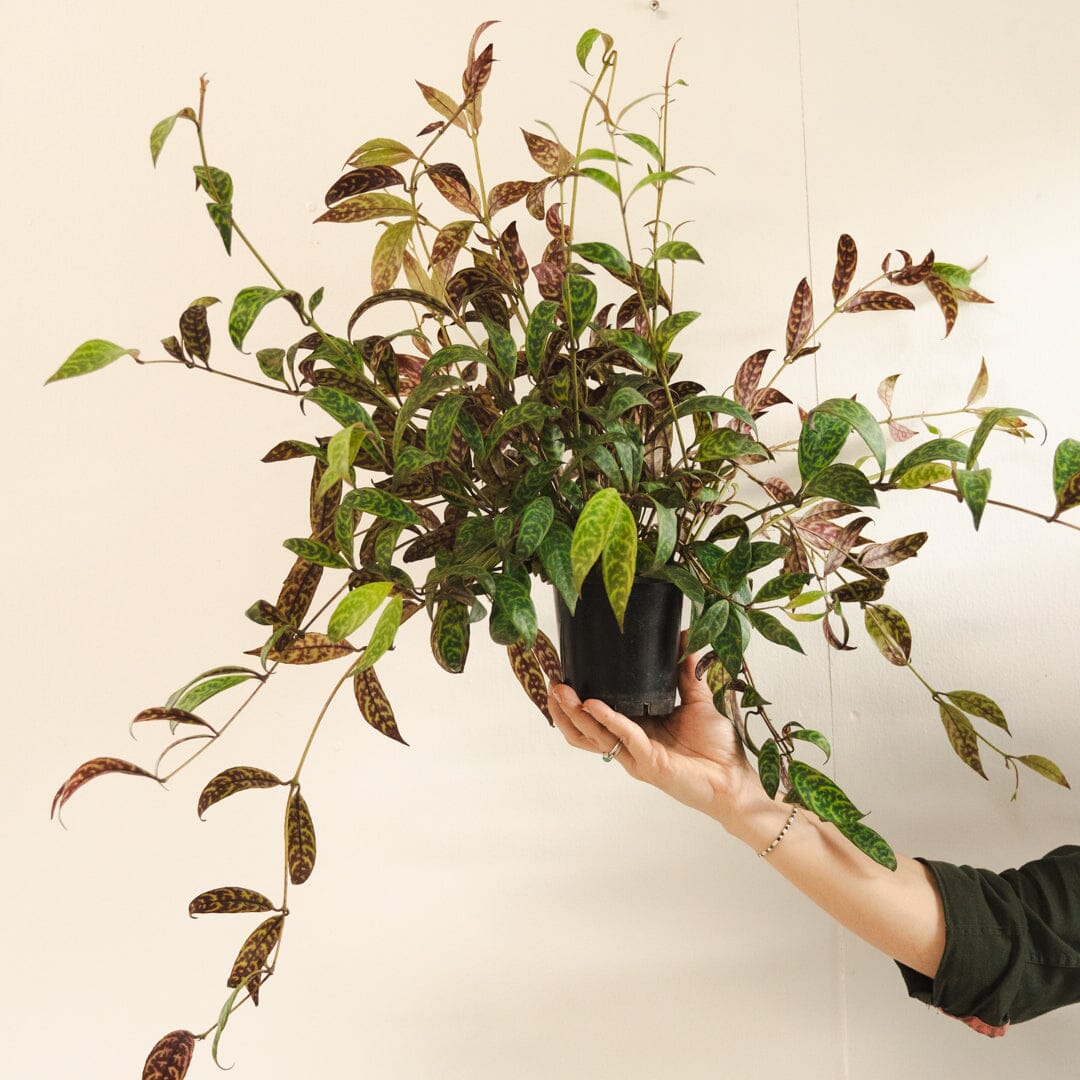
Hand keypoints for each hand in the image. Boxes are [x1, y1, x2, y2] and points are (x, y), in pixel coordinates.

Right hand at [547, 643, 761, 829]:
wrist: (735, 778)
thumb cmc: (717, 747)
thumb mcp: (698, 700)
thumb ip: (686, 673)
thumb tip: (683, 638)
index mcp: (636, 728)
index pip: (595, 715)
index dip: (575, 698)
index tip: (560, 674)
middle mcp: (630, 743)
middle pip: (584, 729)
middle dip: (563, 708)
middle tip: (551, 683)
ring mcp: (636, 755)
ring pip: (594, 736)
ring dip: (574, 715)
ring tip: (561, 693)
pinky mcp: (650, 763)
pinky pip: (624, 737)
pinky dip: (608, 720)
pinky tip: (594, 705)